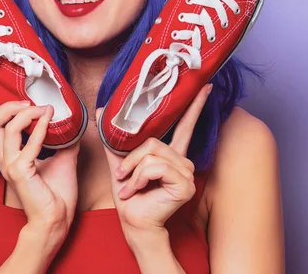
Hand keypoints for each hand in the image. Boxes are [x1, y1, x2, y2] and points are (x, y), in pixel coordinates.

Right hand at [0, 99, 80, 234]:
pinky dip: (40, 129)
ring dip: (26, 113)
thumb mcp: (62, 159)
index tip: (26, 98)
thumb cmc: (56, 194)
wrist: (57, 220)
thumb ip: (63, 141)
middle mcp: (5, 160)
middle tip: (28, 101)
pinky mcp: (20, 172)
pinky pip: (28, 144)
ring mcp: (11, 166)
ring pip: (6, 129)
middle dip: (8, 107)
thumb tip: (74, 124)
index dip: (5, 109)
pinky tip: (50, 119)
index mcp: (10, 156)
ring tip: (43, 108)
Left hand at [100, 84, 212, 235]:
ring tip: (130, 186)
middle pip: (153, 141)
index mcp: (171, 154)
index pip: (185, 124)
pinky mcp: (185, 185)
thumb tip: (101, 111)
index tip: (205, 86)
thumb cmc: (129, 196)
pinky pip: (154, 167)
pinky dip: (139, 178)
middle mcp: (183, 161)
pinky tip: (137, 191)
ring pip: (152, 154)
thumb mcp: (119, 161)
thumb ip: (113, 138)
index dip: (195, 105)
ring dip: (133, 170)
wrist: (132, 221)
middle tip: (123, 176)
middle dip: (131, 158)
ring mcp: (187, 173)